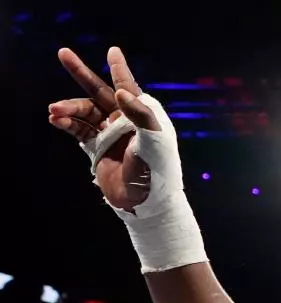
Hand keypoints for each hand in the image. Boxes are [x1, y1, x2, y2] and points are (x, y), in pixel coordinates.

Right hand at [49, 46, 159, 211]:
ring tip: (54, 110)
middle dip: (81, 73)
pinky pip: (79, 130)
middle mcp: (126, 122)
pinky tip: (56, 119)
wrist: (147, 205)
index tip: (112, 51)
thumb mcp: (156, 143)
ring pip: (85, 112)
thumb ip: (141, 115)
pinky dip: (67, 123)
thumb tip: (120, 92)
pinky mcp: (98, 149)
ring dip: (68, 108)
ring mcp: (110, 134)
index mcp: (144, 116)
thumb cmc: (159, 173)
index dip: (119, 69)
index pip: (129, 87)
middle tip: (62, 52)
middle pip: (99, 92)